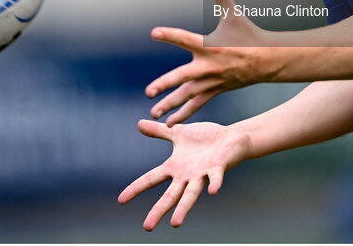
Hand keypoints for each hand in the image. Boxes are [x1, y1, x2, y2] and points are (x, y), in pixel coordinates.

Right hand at [118, 119, 251, 229]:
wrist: (231, 138)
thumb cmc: (206, 138)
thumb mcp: (178, 133)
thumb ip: (159, 131)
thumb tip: (139, 124)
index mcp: (176, 166)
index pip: (152, 178)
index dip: (137, 188)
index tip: (121, 200)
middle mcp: (187, 175)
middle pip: (170, 195)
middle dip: (158, 210)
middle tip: (147, 227)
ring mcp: (202, 173)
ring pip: (191, 193)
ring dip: (183, 208)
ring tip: (175, 224)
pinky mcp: (218, 168)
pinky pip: (215, 177)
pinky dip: (214, 184)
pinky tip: (212, 192)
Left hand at [146, 0, 269, 124]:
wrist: (267, 60)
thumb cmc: (248, 35)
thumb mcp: (234, 15)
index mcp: (209, 46)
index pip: (185, 38)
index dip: (170, 35)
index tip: (154, 32)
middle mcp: (208, 66)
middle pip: (182, 77)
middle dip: (166, 84)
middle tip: (149, 91)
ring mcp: (211, 82)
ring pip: (187, 95)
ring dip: (171, 104)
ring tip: (154, 113)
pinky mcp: (214, 91)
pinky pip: (197, 104)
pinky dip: (184, 113)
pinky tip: (171, 123)